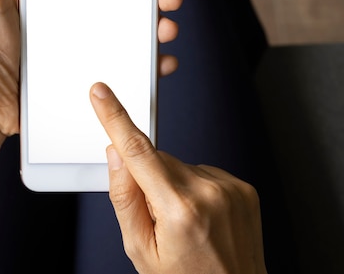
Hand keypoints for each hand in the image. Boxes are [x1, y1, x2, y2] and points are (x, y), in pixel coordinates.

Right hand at [90, 82, 267, 273]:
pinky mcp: (242, 187)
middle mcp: (209, 192)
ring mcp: (230, 188)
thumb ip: (124, 198)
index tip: (101, 93)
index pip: (137, 152)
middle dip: (147, 178)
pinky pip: (203, 172)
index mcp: (179, 210)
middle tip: (157, 215)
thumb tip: (116, 155)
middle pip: (158, 159)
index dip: (115, 118)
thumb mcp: (140, 250)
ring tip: (184, 222)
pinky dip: (194, 187)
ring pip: (180, 165)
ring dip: (172, 184)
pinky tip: (201, 215)